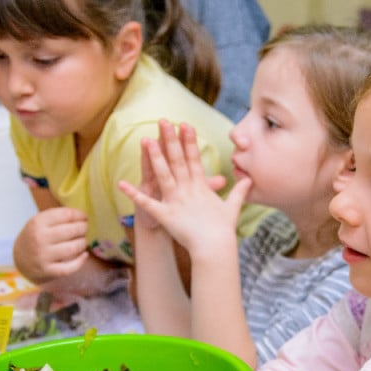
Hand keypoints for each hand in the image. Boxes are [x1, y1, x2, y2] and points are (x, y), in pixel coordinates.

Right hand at [13, 207, 89, 284]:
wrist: (20, 260)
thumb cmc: (35, 237)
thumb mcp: (39, 222)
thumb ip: (58, 217)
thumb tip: (82, 216)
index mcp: (37, 223)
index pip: (66, 215)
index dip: (79, 215)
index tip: (84, 217)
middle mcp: (40, 238)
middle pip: (72, 231)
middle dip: (83, 228)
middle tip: (85, 228)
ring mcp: (43, 256)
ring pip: (74, 248)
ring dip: (83, 243)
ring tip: (82, 240)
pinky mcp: (48, 271)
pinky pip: (70, 267)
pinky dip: (81, 260)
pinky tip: (84, 255)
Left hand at [119, 119, 247, 258]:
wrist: (215, 248)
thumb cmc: (223, 230)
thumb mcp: (232, 208)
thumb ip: (239, 192)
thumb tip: (249, 180)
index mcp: (201, 187)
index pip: (194, 159)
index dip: (189, 141)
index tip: (185, 124)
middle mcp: (188, 190)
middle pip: (177, 161)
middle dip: (170, 140)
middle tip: (163, 121)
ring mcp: (176, 202)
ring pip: (163, 176)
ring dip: (155, 158)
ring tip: (146, 141)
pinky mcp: (165, 215)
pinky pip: (147, 204)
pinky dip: (134, 195)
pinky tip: (121, 184)